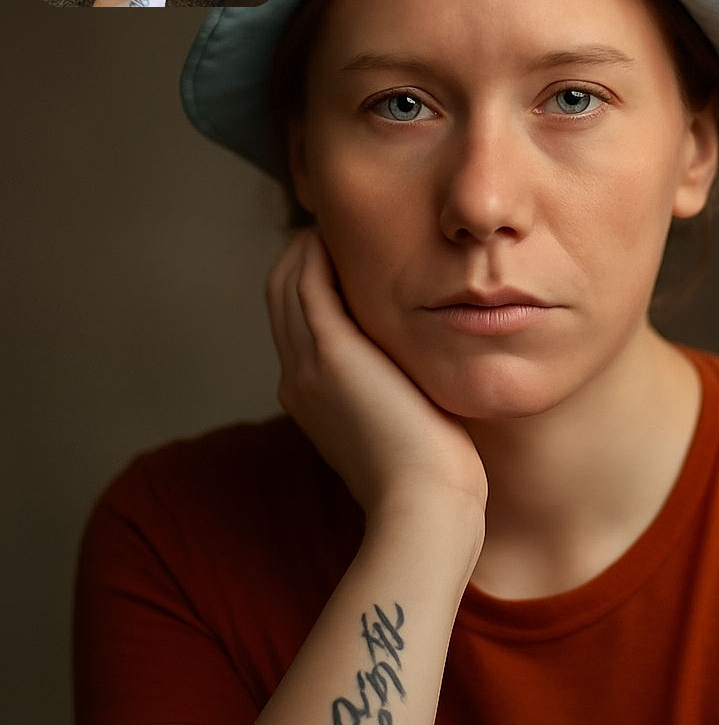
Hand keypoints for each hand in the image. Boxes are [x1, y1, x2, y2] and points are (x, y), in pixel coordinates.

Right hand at [266, 229, 487, 520]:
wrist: (425, 504)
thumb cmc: (429, 471)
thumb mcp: (398, 422)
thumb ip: (390, 389)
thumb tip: (410, 370)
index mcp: (310, 395)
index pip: (296, 321)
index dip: (310, 282)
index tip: (338, 255)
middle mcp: (297, 376)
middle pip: (283, 295)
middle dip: (303, 256)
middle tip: (332, 225)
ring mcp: (309, 364)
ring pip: (289, 283)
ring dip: (307, 247)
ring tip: (336, 220)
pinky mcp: (331, 353)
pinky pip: (309, 283)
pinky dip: (316, 254)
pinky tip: (338, 232)